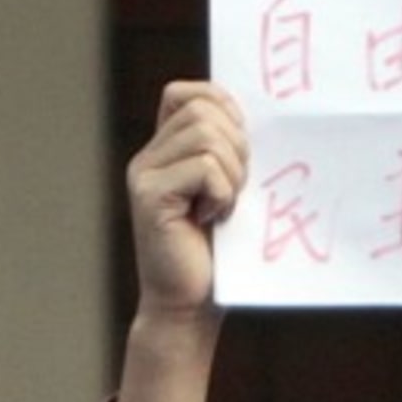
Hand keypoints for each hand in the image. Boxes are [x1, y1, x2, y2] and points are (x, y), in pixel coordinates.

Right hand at [127, 80, 249, 321]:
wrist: (190, 308)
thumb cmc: (217, 256)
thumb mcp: (228, 193)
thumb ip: (229, 154)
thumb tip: (256, 118)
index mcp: (165, 151)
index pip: (189, 94)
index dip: (222, 107)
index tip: (241, 147)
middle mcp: (148, 157)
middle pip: (203, 110)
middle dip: (237, 146)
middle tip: (236, 189)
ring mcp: (144, 175)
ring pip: (207, 136)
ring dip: (233, 173)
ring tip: (224, 207)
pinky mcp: (149, 196)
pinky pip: (204, 168)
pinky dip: (222, 193)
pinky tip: (212, 219)